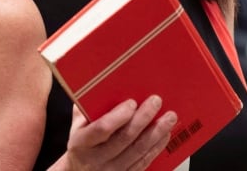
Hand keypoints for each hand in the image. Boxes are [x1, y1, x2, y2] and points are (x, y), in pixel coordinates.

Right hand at [51, 96, 176, 170]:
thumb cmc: (81, 146)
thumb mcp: (76, 127)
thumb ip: (86, 108)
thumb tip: (100, 84)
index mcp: (82, 143)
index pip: (101, 129)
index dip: (118, 116)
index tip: (131, 102)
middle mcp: (97, 159)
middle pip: (124, 138)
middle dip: (143, 118)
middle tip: (156, 102)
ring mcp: (112, 170)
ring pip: (138, 151)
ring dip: (156, 133)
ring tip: (169, 117)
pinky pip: (143, 162)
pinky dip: (156, 147)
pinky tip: (165, 135)